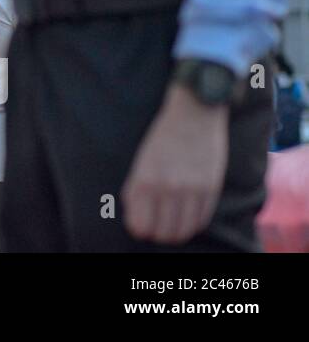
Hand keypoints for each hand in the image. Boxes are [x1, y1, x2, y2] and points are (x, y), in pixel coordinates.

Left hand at [121, 84, 228, 243]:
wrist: (194, 114)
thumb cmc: (163, 137)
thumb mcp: (141, 161)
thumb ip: (137, 189)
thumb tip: (135, 217)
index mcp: (143, 180)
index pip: (140, 225)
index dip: (140, 229)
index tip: (141, 225)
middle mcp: (166, 188)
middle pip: (162, 233)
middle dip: (158, 233)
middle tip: (158, 225)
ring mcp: (190, 190)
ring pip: (183, 231)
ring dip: (176, 231)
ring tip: (173, 223)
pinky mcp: (211, 189)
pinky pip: (201, 220)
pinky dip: (193, 223)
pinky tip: (188, 215)